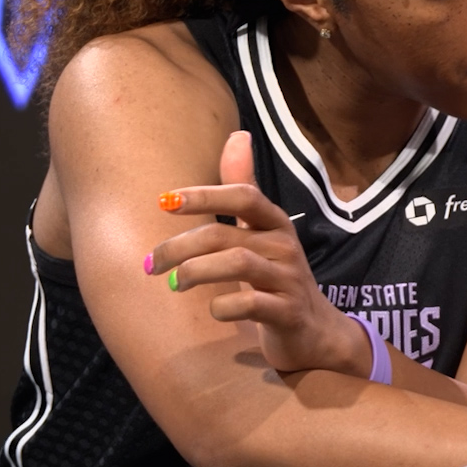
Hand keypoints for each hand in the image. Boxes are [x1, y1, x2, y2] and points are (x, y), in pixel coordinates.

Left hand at [145, 131, 367, 377]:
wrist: (314, 331)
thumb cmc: (276, 275)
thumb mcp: (261, 230)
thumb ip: (244, 186)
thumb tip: (238, 135)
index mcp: (275, 222)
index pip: (243, 195)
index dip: (204, 195)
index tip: (165, 202)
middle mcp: (285, 246)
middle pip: (226, 235)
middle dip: (181, 246)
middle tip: (152, 263)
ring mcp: (289, 279)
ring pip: (238, 263)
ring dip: (196, 272)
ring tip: (174, 283)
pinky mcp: (288, 313)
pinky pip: (251, 303)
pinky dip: (224, 306)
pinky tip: (212, 309)